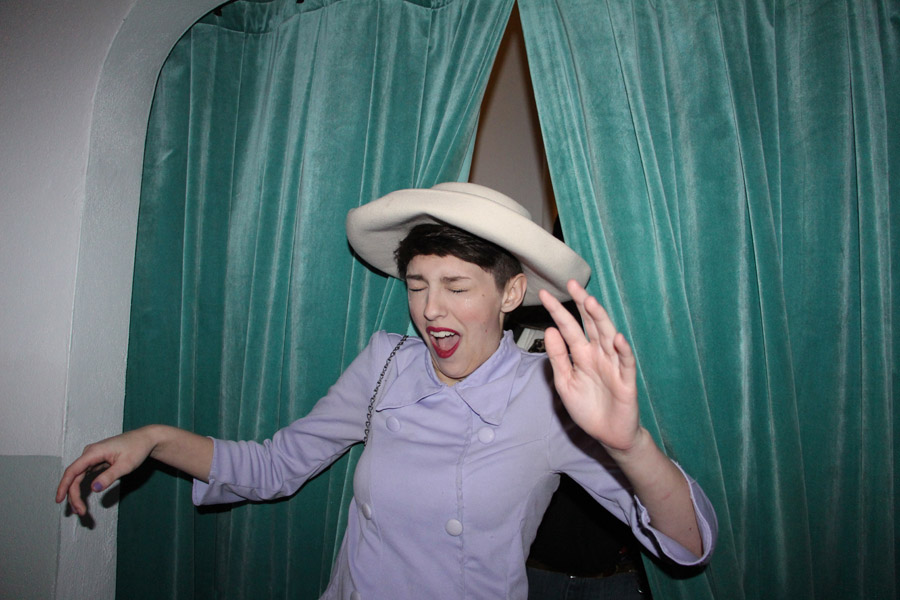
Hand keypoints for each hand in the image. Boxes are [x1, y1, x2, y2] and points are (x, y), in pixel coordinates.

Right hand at [55, 427, 155, 515]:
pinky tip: (82, 500)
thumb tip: (94, 488)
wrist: (146, 439)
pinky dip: (83, 488)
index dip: (63, 486)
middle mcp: (90, 453)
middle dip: (73, 495)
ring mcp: (93, 457)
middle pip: (74, 477)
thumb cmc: (137, 449)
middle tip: (80, 512)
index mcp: (94, 452)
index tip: (59, 500)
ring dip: (77, 494)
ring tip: (80, 510)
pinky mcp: (97, 462)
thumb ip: (110, 476)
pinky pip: (85, 476)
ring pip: (78, 478)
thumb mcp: (126, 465)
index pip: (72, 470)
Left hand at [539, 280, 638, 452]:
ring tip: (590, 302)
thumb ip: (558, 357)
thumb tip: (550, 330)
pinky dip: (622, 350)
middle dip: (582, 304)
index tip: (544, 295)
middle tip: (572, 284)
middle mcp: (599, 354)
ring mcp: (614, 365)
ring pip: (608, 337)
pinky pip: (625, 363)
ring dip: (601, 320)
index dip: (558, 311)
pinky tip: (617, 338)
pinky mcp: (626, 380)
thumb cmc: (587, 407)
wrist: (608, 434)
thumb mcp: (565, 382)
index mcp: (582, 354)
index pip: (569, 327)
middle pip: (591, 324)